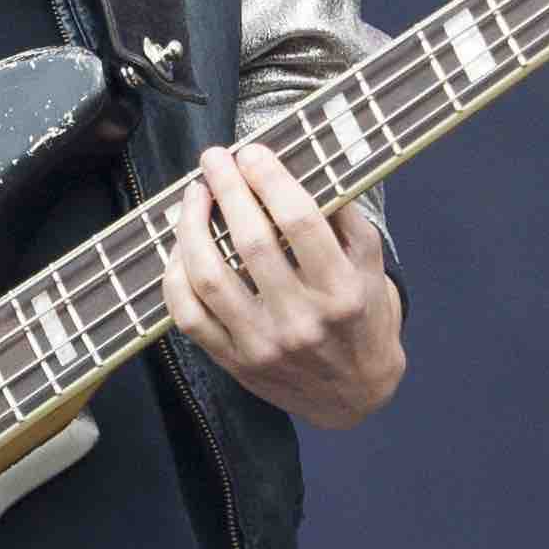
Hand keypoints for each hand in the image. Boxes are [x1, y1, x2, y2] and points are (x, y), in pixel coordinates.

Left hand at [159, 144, 406, 428]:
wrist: (356, 395)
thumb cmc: (364, 319)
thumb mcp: (373, 268)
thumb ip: (346, 219)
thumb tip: (304, 168)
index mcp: (341, 291)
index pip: (300, 221)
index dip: (271, 179)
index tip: (253, 152)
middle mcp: (302, 320)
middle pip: (251, 242)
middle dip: (228, 189)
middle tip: (215, 159)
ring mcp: (262, 344)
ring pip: (210, 277)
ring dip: (192, 226)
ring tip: (193, 195)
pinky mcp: (234, 361)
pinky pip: (189, 315)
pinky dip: (176, 275)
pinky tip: (180, 246)